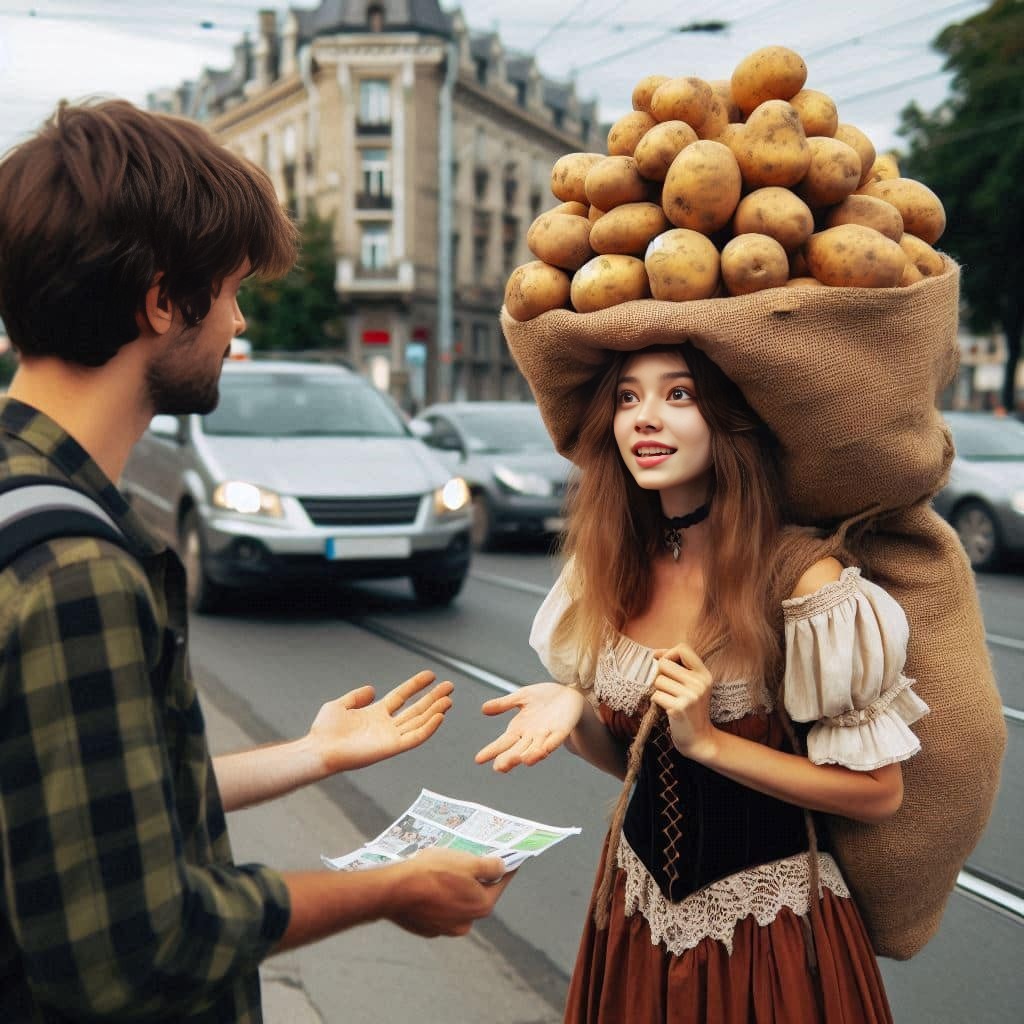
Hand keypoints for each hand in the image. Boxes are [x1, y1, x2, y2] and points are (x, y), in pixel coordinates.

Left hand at [308, 671, 453, 774]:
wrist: (319, 749)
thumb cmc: (324, 732)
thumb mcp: (339, 705)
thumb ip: (356, 697)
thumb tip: (372, 689)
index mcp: (375, 714)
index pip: (401, 697)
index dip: (416, 685)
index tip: (431, 675)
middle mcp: (386, 726)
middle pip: (415, 709)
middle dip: (433, 698)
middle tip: (449, 686)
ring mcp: (390, 737)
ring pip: (419, 722)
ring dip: (435, 711)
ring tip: (449, 699)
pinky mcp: (391, 748)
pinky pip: (415, 737)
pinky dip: (429, 728)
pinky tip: (439, 717)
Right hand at [390, 848, 512, 936]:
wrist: (394, 890)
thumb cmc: (433, 872)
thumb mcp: (466, 861)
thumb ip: (489, 866)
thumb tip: (502, 867)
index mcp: (480, 905)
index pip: (500, 883)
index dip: (504, 868)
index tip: (507, 858)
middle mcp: (466, 922)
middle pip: (477, 895)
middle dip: (475, 878)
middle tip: (469, 859)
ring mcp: (445, 928)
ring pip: (456, 903)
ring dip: (454, 889)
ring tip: (445, 869)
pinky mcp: (426, 928)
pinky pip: (438, 909)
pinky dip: (438, 898)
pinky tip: (428, 883)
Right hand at [475, 682, 585, 772]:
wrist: (569, 694)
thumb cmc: (544, 698)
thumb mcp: (521, 697)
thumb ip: (504, 703)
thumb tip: (483, 709)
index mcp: (519, 729)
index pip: (502, 743)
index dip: (491, 751)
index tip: (478, 759)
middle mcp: (530, 736)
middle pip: (517, 750)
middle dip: (509, 759)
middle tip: (499, 767)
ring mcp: (546, 735)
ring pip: (535, 749)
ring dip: (529, 755)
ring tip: (522, 760)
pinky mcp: (561, 730)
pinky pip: (554, 740)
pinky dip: (548, 745)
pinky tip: (543, 750)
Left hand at [649, 643, 719, 761]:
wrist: (699, 739)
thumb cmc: (691, 710)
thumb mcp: (693, 685)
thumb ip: (678, 667)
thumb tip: (655, 654)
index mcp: (704, 674)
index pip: (683, 648)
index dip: (668, 653)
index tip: (661, 661)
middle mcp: (699, 683)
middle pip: (665, 664)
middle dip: (660, 676)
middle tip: (669, 690)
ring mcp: (691, 696)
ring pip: (658, 681)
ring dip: (659, 691)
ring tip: (670, 701)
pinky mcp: (679, 708)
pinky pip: (656, 695)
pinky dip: (657, 702)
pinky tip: (668, 710)